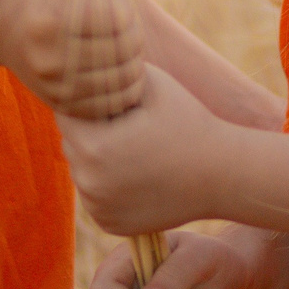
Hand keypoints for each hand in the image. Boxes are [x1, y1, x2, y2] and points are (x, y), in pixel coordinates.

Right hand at [0, 0, 146, 119]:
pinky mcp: (62, 107)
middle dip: (135, 29)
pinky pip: (115, 103)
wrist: (1, 24)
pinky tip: (121, 66)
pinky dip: (129, 86)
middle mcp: (48, 58)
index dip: (125, 0)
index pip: (117, 13)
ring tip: (124, 42)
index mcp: (47, 18)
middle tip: (124, 21)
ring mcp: (54, 88)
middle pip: (125, 46)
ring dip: (137, 57)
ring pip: (126, 77)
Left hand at [56, 66, 232, 234]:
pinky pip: (95, 195)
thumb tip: (79, 64)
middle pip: (71, 143)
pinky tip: (138, 175)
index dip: (86, 104)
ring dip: (98, 159)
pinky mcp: (108, 224)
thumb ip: (110, 74)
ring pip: (82, 170)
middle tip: (131, 128)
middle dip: (91, 132)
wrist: (222, 175)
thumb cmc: (188, 123)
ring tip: (137, 151)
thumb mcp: (151, 83)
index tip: (115, 104)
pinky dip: (108, 185)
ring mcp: (98, 208)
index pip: (66, 114)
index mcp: (95, 146)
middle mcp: (90, 182)